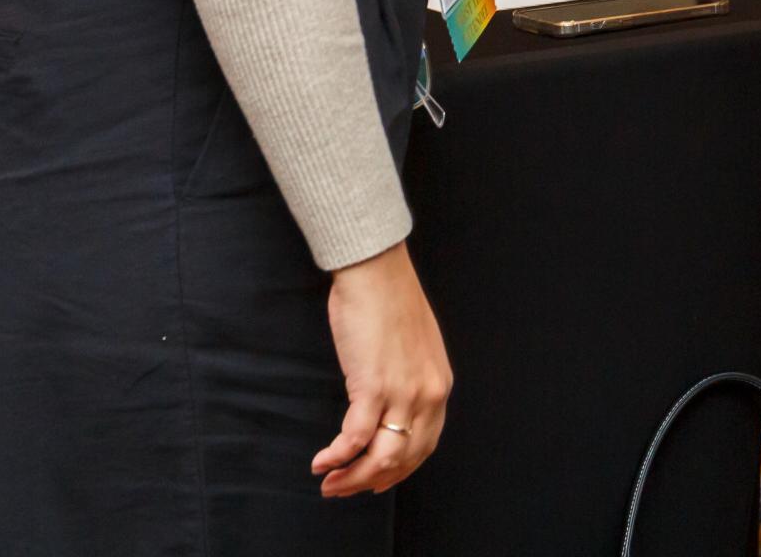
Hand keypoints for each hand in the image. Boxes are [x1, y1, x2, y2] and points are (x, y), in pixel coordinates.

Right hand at [312, 243, 451, 496]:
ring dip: (352, 478)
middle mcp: (427, 395)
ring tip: (329, 483)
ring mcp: (402, 393)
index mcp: (439, 386)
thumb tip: (392, 407)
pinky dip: (337, 456)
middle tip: (343, 489)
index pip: (424, 446)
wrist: (376, 271)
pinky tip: (321, 462)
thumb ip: (410, 379)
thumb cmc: (388, 301)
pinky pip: (355, 437)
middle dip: (370, 481)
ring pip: (380, 457)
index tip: (377, 482)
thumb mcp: (415, 348)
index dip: (399, 470)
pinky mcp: (373, 387)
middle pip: (402, 459)